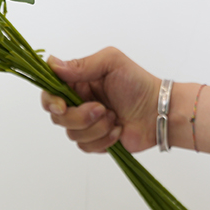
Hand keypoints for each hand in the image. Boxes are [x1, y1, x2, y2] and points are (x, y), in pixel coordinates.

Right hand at [41, 47, 159, 153]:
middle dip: (79, 116)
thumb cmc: (139, 84)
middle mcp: (78, 103)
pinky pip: (85, 147)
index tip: (62, 106)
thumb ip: (81, 64)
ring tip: (115, 118)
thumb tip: (53, 64)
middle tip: (102, 109)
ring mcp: (85, 124)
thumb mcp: (112, 63)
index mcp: (77, 83)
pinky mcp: (94, 141)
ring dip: (96, 127)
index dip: (50, 101)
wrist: (159, 112)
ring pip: (71, 133)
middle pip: (57, 117)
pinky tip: (118, 129)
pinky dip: (104, 139)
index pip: (50, 93)